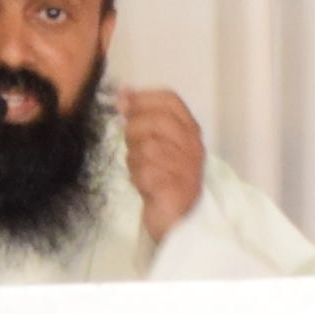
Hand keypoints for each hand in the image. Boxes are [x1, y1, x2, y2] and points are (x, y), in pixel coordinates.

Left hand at [124, 86, 207, 240]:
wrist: (176, 220)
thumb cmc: (163, 177)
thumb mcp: (155, 143)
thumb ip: (141, 118)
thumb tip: (122, 92)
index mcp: (190, 130)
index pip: (170, 99)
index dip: (143, 98)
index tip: (124, 105)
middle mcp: (192, 145)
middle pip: (156, 120)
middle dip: (134, 131)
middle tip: (132, 146)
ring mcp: (186, 167)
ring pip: (147, 148)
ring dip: (134, 160)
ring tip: (141, 170)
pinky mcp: (175, 189)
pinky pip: (145, 172)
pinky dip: (137, 178)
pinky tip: (143, 185)